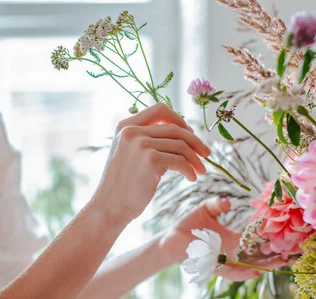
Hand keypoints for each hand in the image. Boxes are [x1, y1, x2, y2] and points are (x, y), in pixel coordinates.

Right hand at [94, 103, 210, 221]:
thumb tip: (180, 131)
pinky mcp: (151, 160)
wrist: (110, 206)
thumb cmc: (123, 183)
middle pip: (175, 128)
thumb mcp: (128, 152)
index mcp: (126, 125)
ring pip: (181, 145)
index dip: (179, 119)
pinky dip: (190, 170)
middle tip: (206, 154)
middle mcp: (132, 131)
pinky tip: (191, 178)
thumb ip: (145, 138)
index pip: (160, 109)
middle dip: (195, 141)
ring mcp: (141, 144)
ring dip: (195, 159)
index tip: (190, 134)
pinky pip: (180, 161)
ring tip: (200, 171)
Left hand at [160, 198, 290, 280]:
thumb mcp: (206, 209)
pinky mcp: (213, 267)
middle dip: (275, 256)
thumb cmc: (189, 224)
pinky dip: (242, 273)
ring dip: (264, 266)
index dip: (270, 237)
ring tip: (280, 263)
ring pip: (248, 267)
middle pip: (257, 256)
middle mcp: (232, 252)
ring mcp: (224, 261)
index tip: (286, 233)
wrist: (171, 238)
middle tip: (292, 253)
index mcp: (233, 239)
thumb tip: (230, 203)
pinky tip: (254, 271)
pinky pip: (230, 272)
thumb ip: (218, 204)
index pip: (256, 240)